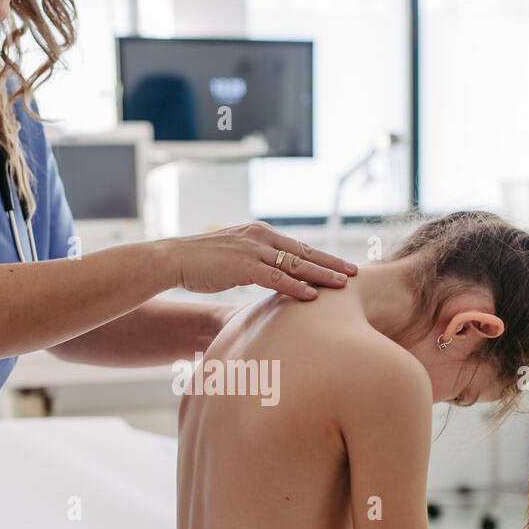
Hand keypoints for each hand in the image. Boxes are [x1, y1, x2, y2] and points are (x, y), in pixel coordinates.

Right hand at [155, 221, 357, 300]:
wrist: (173, 259)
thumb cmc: (200, 262)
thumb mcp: (232, 257)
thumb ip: (253, 263)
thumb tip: (267, 277)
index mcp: (259, 233)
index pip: (298, 246)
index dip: (321, 256)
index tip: (340, 265)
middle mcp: (260, 237)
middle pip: (304, 251)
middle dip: (331, 263)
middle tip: (354, 272)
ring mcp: (253, 250)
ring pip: (296, 263)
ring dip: (322, 274)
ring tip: (343, 284)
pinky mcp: (244, 265)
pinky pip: (277, 277)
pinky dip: (296, 286)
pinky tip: (312, 296)